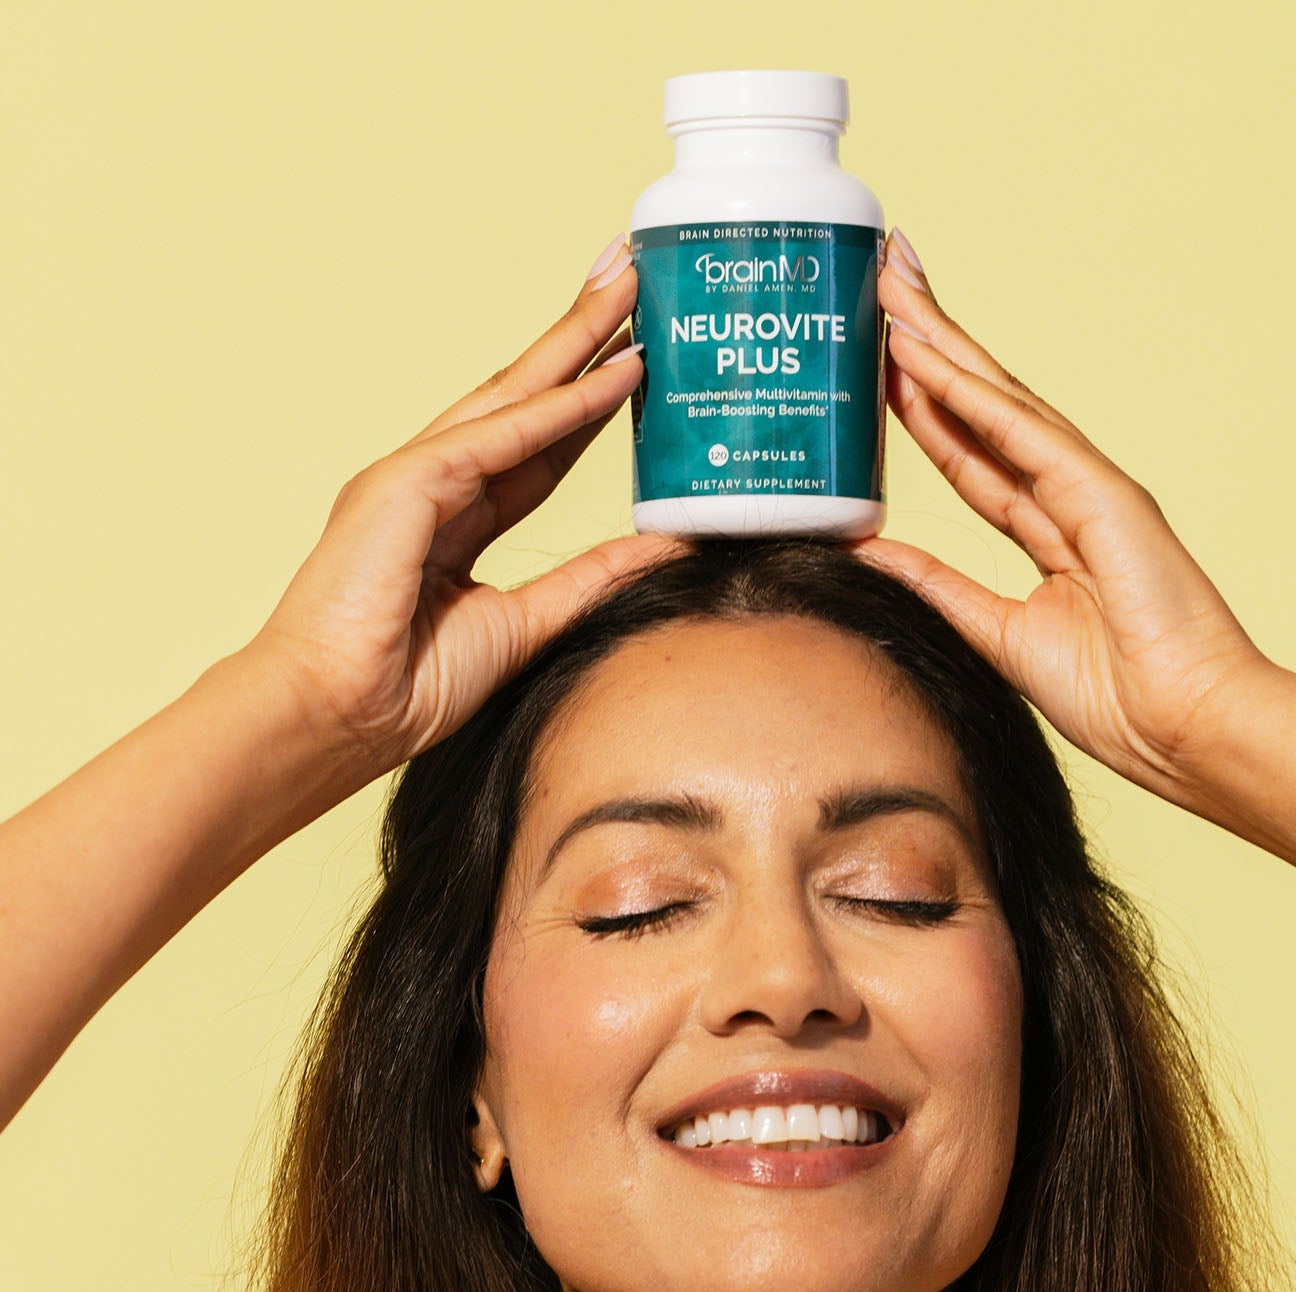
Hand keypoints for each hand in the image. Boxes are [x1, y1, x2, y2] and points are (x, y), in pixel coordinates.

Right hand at [244, 233, 682, 776]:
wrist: (336, 719)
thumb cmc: (408, 686)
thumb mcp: (528, 622)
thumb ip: (592, 578)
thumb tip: (666, 548)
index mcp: (455, 516)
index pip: (539, 443)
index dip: (590, 400)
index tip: (640, 358)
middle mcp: (434, 481)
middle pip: (528, 397)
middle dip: (582, 338)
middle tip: (636, 276)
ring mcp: (414, 475)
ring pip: (514, 393)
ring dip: (577, 339)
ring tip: (631, 287)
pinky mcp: (403, 483)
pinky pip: (500, 437)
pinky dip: (561, 406)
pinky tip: (613, 373)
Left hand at [857, 228, 1275, 806]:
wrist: (1183, 730)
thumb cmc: (1115, 696)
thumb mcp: (998, 633)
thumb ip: (937, 587)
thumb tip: (868, 554)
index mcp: (1047, 526)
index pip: (969, 449)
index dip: (921, 402)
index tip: (875, 359)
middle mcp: (1066, 492)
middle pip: (981, 404)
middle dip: (929, 343)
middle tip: (881, 280)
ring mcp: (1088, 486)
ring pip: (998, 400)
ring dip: (942, 344)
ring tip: (891, 291)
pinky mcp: (1105, 495)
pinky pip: (1023, 436)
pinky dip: (972, 395)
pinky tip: (926, 356)